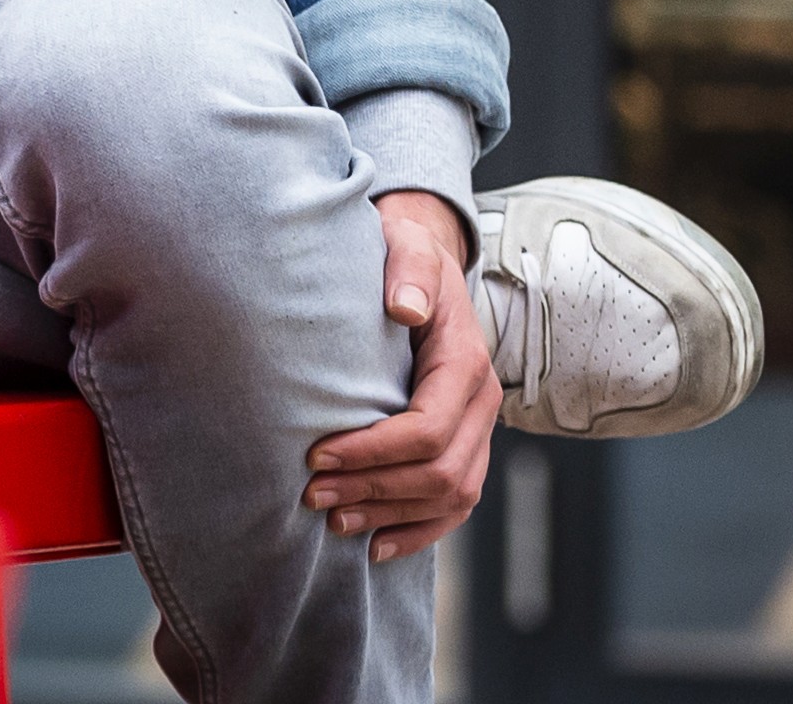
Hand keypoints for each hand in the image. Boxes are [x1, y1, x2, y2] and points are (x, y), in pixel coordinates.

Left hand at [303, 191, 497, 562]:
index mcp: (465, 362)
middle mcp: (481, 402)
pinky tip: (376, 545)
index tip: (317, 455)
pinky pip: (456, 505)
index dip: (373, 451)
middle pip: (438, 471)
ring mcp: (478, 430)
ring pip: (450, 496)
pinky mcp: (467, 447)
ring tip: (332, 519)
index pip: (426, 427)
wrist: (426, 266)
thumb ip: (408, 273)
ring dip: (390, 515)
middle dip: (373, 488)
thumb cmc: (406, 257)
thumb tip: (403, 308)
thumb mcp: (406, 248)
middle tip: (311, 494)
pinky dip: (419, 530)